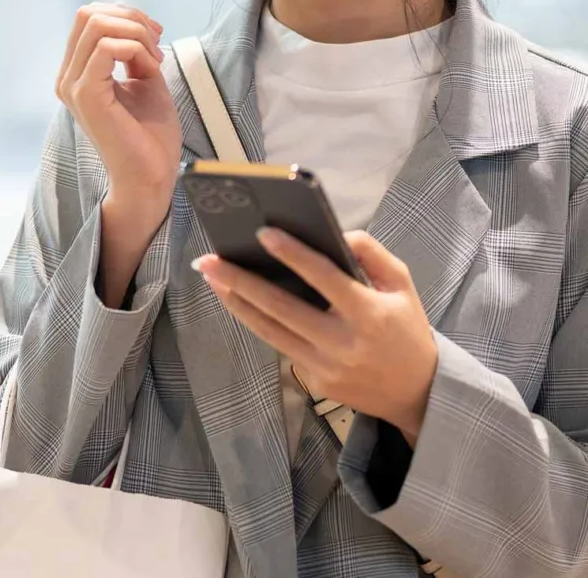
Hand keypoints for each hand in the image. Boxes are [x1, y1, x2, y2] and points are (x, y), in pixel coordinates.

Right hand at [56, 3, 182, 306]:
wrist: (151, 175)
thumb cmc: (149, 135)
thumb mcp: (143, 78)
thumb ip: (133, 49)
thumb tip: (132, 21)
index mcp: (76, 73)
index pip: (88, 18)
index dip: (125, 15)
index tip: (154, 36)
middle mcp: (68, 78)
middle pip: (88, 14)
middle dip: (131, 19)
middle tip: (157, 43)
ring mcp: (73, 86)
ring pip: (97, 24)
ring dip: (136, 33)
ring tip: (155, 59)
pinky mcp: (87, 96)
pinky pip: (107, 48)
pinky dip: (136, 49)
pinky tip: (152, 69)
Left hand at [192, 229, 438, 442]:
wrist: (418, 394)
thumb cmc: (406, 329)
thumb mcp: (402, 285)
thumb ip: (371, 253)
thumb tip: (334, 233)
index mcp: (368, 314)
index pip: (324, 278)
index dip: (293, 254)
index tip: (263, 233)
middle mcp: (343, 342)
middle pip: (281, 307)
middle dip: (240, 281)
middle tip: (208, 259)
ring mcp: (325, 366)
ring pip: (269, 329)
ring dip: (234, 301)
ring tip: (210, 276)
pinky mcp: (314, 380)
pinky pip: (279, 344)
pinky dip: (254, 320)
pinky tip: (235, 299)